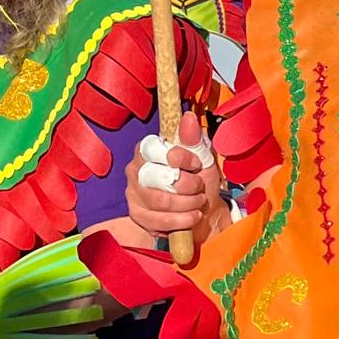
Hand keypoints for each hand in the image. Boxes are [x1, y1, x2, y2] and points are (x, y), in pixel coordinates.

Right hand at [125, 111, 222, 243]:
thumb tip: (189, 118)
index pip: (154, 149)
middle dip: (187, 185)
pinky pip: (157, 221)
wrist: (205, 212)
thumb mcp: (202, 158)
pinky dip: (181, 221)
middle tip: (199, 188)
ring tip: (198, 203)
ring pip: (159, 200)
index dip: (180, 157)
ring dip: (187, 204)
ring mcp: (133, 193)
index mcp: (148, 149)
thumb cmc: (200, 180)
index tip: (197, 165)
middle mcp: (135, 169)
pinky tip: (192, 217)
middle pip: (157, 177)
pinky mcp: (137, 215)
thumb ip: (193, 139)